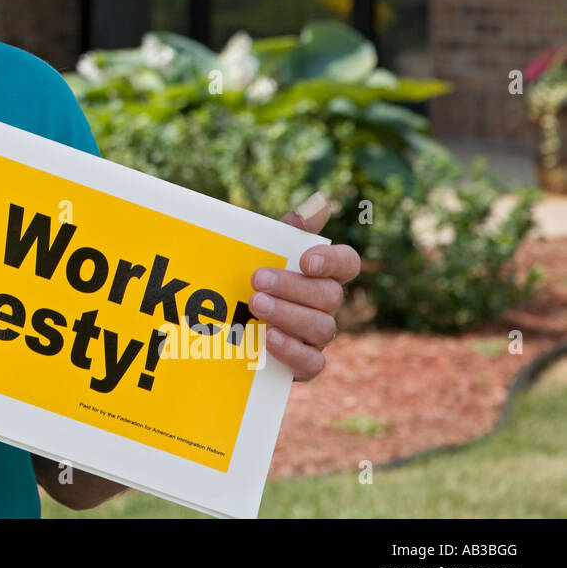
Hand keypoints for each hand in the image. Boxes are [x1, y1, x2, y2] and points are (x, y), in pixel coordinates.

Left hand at [249, 191, 359, 381]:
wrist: (219, 326)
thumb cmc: (249, 281)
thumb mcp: (261, 252)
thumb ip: (287, 230)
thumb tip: (320, 201)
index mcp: (321, 275)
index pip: (347, 263)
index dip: (333, 262)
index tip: (305, 260)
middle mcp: (325, 305)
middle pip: (330, 295)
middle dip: (294, 287)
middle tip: (258, 280)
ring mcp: (316, 336)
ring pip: (322, 327)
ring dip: (289, 315)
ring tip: (256, 305)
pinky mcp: (303, 365)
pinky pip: (313, 363)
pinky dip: (293, 351)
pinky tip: (269, 338)